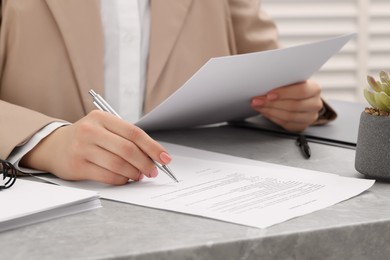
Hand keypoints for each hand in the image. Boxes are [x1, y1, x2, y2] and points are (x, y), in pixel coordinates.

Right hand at [20, 110, 171, 184]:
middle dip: (146, 163)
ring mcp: (82, 149)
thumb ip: (125, 138)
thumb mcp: (104, 128)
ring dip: (134, 173)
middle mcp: (91, 131)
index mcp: (101, 118)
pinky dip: (122, 180)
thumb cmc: (87, 137)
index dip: (153, 147)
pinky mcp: (78, 166)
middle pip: (128, 149)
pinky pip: (107, 176)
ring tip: (140, 175)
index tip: (165, 158)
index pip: (134, 132)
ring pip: (118, 164)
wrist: (54, 146)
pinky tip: (126, 179)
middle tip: (153, 171)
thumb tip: (153, 155)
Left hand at [250, 80, 322, 131]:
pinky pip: (286, 124)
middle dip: (272, 104)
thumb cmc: (293, 87)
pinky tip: (265, 112)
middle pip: (294, 106)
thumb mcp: (290, 80)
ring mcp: (310, 117)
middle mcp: (315, 104)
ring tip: (259, 106)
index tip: (269, 94)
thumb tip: (265, 83)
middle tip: (258, 101)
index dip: (284, 93)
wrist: (298, 97)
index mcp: (315, 89)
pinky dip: (273, 118)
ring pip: (289, 117)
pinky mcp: (301, 126)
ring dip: (270, 111)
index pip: (301, 91)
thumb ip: (282, 81)